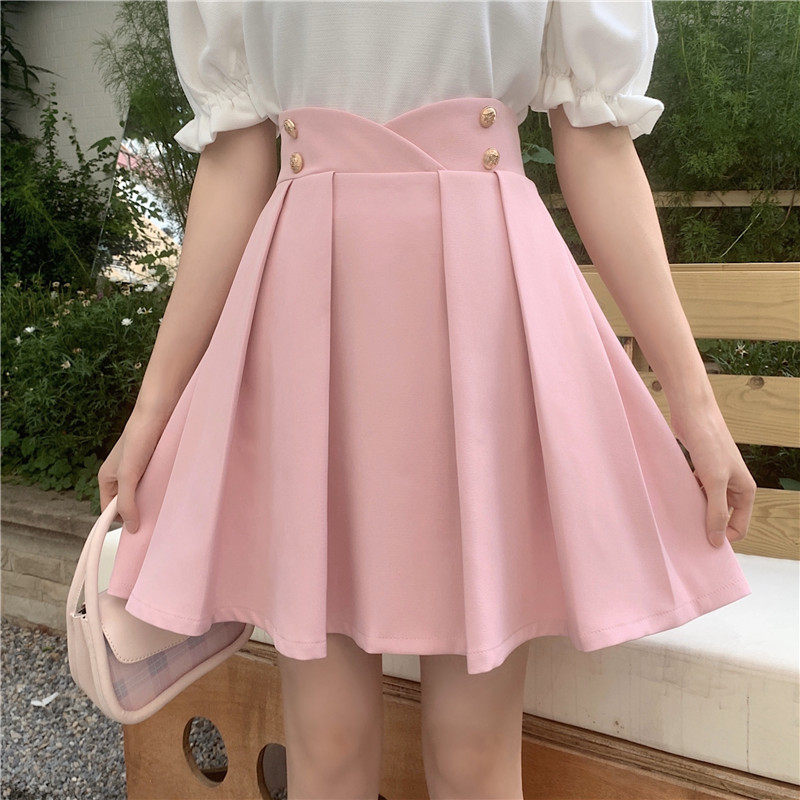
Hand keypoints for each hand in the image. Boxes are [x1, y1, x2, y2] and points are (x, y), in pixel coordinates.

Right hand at [98, 404, 170, 532]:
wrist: (158, 413)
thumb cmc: (138, 439)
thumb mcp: (128, 475)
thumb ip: (127, 502)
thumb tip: (131, 527)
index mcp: (106, 478)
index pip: (109, 509)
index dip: (120, 520)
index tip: (138, 529)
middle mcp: (120, 475)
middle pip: (127, 503)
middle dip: (138, 510)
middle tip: (154, 517)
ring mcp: (136, 469)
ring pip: (142, 493)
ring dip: (151, 499)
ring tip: (164, 503)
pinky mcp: (151, 464)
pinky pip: (153, 483)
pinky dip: (160, 488)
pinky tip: (169, 490)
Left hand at [671, 403, 755, 547]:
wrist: (693, 414)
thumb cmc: (709, 444)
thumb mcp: (714, 482)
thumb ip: (717, 512)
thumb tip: (717, 542)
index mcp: (745, 491)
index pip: (738, 527)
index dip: (722, 537)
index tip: (700, 543)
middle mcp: (733, 486)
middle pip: (722, 517)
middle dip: (706, 525)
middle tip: (684, 533)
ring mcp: (716, 478)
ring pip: (707, 504)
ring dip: (695, 510)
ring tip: (677, 516)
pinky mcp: (700, 469)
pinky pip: (695, 491)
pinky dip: (687, 496)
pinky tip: (674, 499)